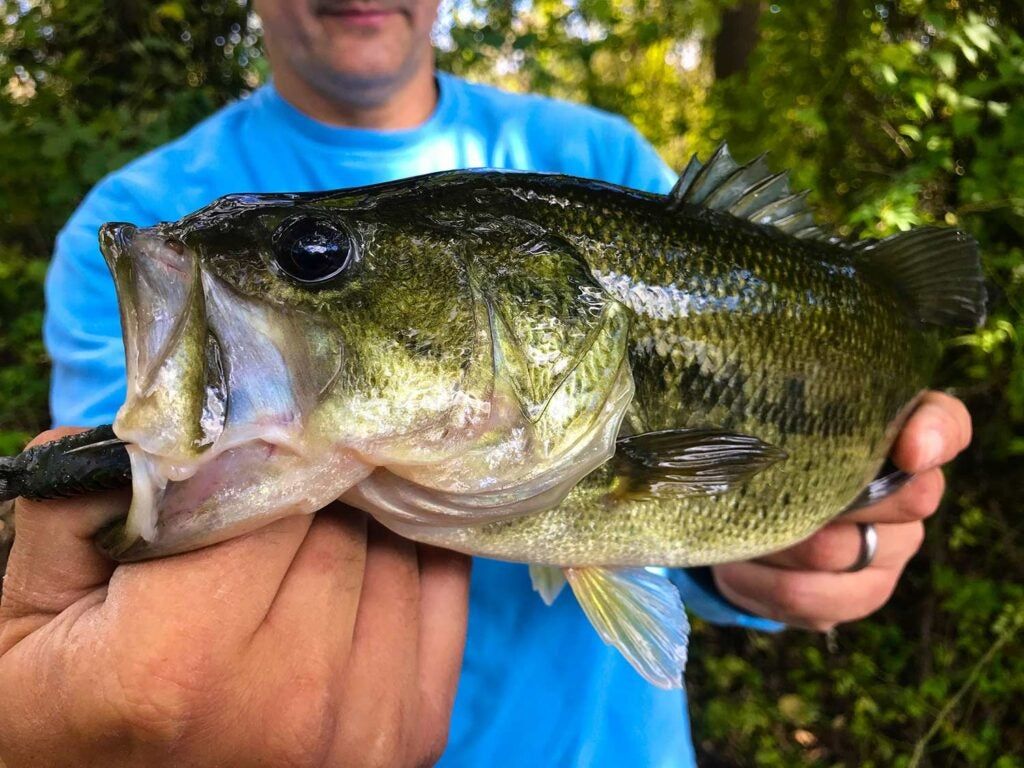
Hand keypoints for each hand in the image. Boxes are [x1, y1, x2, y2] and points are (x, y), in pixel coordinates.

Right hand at [0, 429, 470, 767]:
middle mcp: (288, 707)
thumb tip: (185, 418)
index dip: (256, 460)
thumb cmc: (66, 714)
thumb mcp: (30, 606)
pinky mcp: (412, 739)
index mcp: (180, 663)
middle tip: (271, 496)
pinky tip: (361, 562)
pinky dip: (407, 563)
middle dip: (306, 496)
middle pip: (342, 527)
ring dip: (358, 531)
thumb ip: (87, 499)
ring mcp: (362, 734)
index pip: (270, 495)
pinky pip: (442, 595)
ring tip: (303, 540)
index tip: (243, 451)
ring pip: (397, 553)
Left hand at [712, 391, 971, 630]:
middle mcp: (912, 496)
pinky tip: (736, 568)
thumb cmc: (780, 451)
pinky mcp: (859, 597)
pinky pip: (806, 597)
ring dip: (771, 540)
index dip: (933, 437)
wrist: (759, 515)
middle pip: (895, 500)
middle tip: (760, 485)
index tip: (908, 450)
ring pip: (833, 551)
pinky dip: (758, 583)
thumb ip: (791, 404)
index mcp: (902, 436)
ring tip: (731, 528)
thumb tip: (756, 407)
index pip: (944, 425)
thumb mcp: (784, 417)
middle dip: (816, 494)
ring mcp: (891, 551)